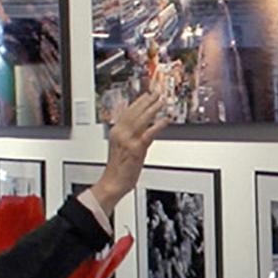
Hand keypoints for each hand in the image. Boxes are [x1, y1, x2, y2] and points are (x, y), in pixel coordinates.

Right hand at [90, 91, 168, 212]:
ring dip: (152, 109)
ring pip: (142, 120)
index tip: (146, 95)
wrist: (112, 183)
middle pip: (135, 113)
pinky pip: (149, 133)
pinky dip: (158, 125)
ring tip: (161, 102)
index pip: (127, 112)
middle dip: (146, 102)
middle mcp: (120, 134)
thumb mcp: (122, 147)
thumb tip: (143, 126)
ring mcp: (128, 140)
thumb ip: (131, 135)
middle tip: (156, 94)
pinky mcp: (136, 149)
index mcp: (116, 132)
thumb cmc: (118, 169)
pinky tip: (165, 120)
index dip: (138, 102)